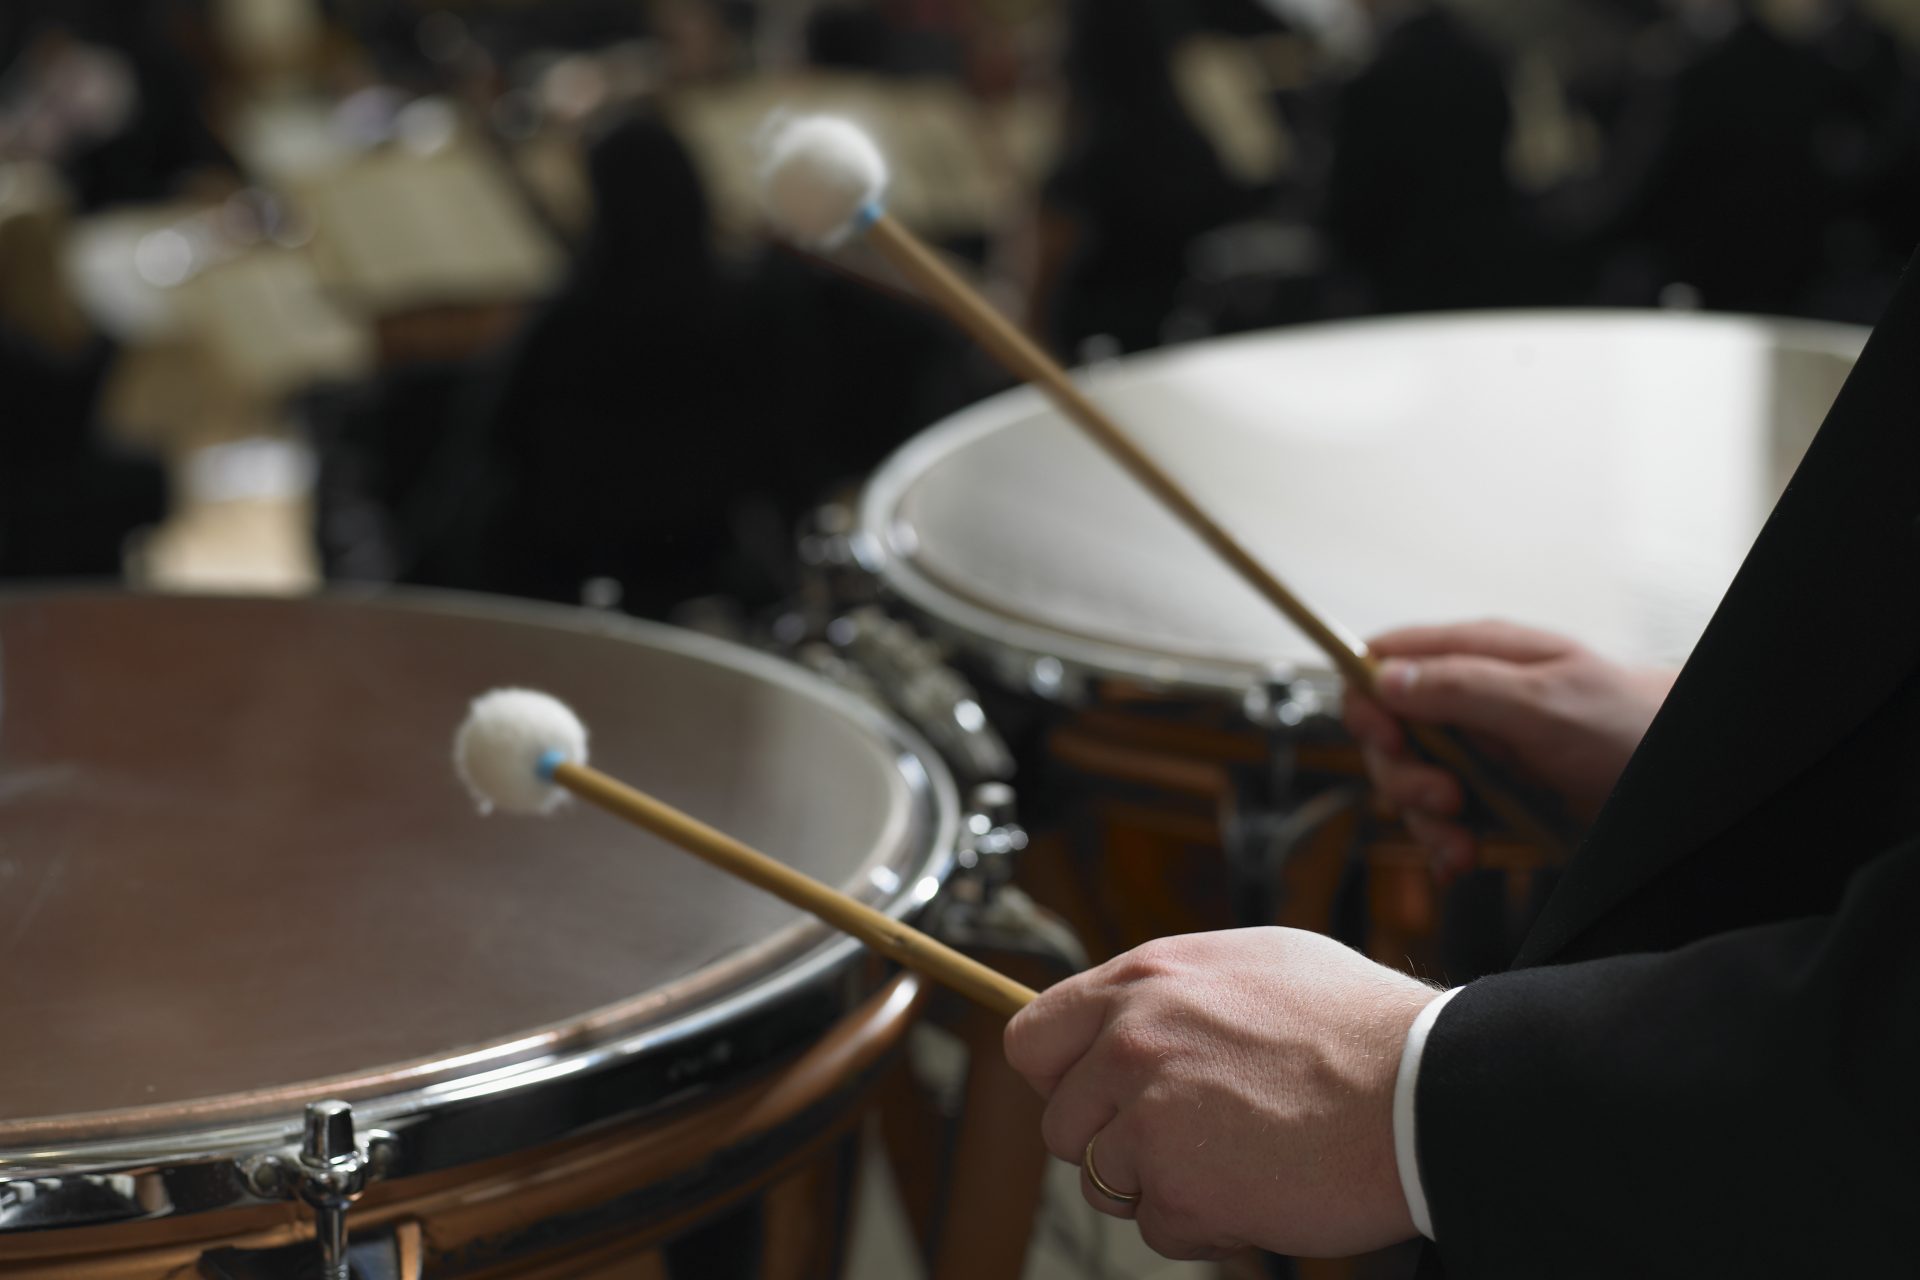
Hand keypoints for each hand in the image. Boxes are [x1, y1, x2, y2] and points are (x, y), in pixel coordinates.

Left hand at [1003, 928, 1440, 1259]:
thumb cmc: (1359, 1027)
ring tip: (1235, 1162)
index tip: (1091, 1097)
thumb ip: (1175, 992)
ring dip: (1160, 1185)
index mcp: (1145, 979)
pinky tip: (1258, 1191)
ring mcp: (1148, 1113)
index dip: (1058, 1077)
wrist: (1426, 1089)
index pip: (1033, 1037)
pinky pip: (1159, 1228)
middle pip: (1060, 1122)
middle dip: (1110, 1142)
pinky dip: (1204, 1225)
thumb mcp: (1257, 965)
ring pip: (1105, 1181)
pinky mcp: (1178, 1183)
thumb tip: (1130, 1012)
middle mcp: (1130, 1039)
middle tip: (1181, 1141)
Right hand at [1343, 620, 1675, 874]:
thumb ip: (1462, 686)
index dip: (1367, 700)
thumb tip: (1383, 676)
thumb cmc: (1629, 724)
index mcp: (1476, 656)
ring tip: (1463, 846)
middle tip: (1445, 802)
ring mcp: (1478, 750)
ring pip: (1408, 783)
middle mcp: (1467, 700)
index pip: (1381, 660)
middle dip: (1401, 776)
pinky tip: (1463, 859)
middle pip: (1384, 733)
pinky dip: (1443, 845)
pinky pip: (1440, 821)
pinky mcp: (1491, 795)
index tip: (1388, 742)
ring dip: (1423, 822)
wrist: (1685, 780)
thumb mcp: (1545, 701)